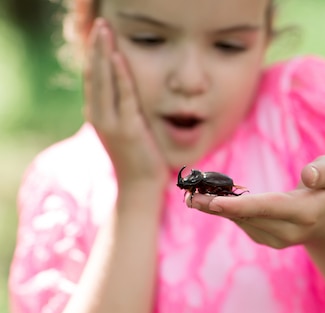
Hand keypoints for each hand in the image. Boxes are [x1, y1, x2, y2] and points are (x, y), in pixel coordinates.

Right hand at [85, 19, 167, 191]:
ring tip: (105, 31)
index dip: (95, 55)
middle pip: (95, 74)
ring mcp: (111, 123)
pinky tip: (119, 57)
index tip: (100, 34)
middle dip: (97, 47)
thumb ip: (124, 112)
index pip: (94, 78)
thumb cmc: (139, 160)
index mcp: (99, 115)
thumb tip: (129, 96)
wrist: (139, 187)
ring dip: (104, 53)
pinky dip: (121, 75)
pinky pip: (124, 96)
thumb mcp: (127, 131)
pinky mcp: (127, 129)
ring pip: (105, 81)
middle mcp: (99, 116)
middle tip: (100, 24)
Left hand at [187, 155, 324, 248]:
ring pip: (240, 220)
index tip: (214, 203)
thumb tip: (308, 174)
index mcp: (304, 214)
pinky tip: (207, 198)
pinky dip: (223, 210)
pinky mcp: (264, 239)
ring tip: (191, 194)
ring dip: (214, 208)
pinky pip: (239, 222)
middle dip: (217, 205)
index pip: (269, 208)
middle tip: (189, 194)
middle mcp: (288, 232)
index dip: (241, 205)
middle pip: (247, 216)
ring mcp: (275, 240)